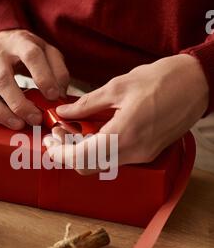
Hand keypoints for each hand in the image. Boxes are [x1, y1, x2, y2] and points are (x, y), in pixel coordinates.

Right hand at [0, 29, 69, 128]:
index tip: (53, 96)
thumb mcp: (48, 52)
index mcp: (19, 43)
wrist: (0, 40)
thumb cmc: (27, 53)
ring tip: (17, 125)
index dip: (43, 77)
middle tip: (35, 119)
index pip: (30, 55)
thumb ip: (58, 71)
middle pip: (2, 79)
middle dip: (19, 103)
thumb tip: (58, 96)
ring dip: (0, 111)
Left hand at [45, 54, 208, 171]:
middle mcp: (133, 152)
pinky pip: (117, 158)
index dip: (60, 154)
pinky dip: (100, 150)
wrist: (197, 84)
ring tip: (73, 130)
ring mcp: (142, 156)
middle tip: (58, 134)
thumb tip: (63, 112)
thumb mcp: (117, 87)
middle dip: (68, 154)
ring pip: (102, 165)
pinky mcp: (148, 153)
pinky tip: (94, 132)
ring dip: (83, 153)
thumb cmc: (161, 80)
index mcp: (123, 135)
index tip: (50, 143)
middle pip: (89, 167)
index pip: (81, 157)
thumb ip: (86, 104)